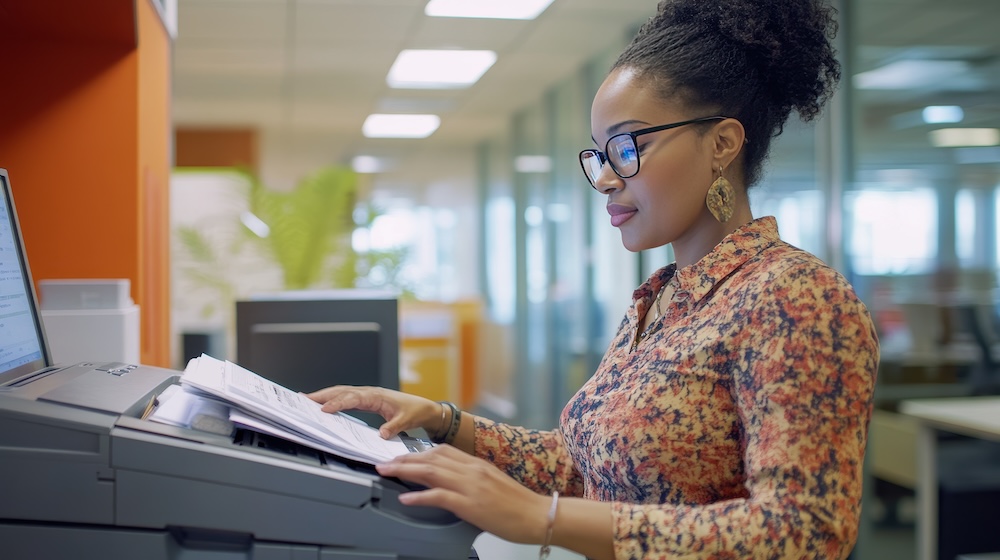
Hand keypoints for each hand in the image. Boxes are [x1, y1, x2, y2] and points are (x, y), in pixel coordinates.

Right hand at [306, 385, 439, 439]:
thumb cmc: (415, 411)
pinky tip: (323, 404)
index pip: (353, 398)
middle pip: (342, 391)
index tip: (324, 409)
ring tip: (307, 400)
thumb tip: (382, 434)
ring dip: (325, 395)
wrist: (423, 408)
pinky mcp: (366, 400)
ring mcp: (367, 395)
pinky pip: (346, 397)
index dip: (338, 403)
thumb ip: (394, 427)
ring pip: (342, 392)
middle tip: (304, 399)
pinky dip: (333, 399)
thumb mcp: (406, 420)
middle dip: (323, 395)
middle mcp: (369, 393)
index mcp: (377, 396)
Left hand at [376, 444, 549, 544]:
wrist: (538, 515)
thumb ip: (473, 478)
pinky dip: (420, 497)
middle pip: (431, 458)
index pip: (441, 450)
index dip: (418, 452)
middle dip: (404, 459)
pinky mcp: (470, 504)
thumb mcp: (492, 483)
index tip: (403, 456)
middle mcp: (472, 470)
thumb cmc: (518, 504)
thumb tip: (454, 482)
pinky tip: (406, 499)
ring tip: (387, 473)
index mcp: (477, 464)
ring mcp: (471, 486)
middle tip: (385, 463)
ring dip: (405, 471)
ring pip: (431, 472)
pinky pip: (439, 496)